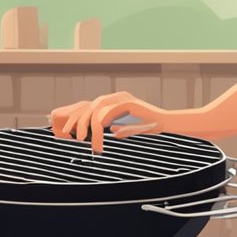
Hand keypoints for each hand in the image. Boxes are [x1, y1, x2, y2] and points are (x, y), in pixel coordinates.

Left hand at [49, 92, 169, 152]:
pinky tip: (99, 135)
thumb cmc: (150, 129)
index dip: (78, 118)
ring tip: (85, 139)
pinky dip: (102, 122)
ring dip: (89, 124)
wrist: (168, 125)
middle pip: (90, 105)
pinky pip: (110, 111)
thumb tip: (109, 133)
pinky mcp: (129, 102)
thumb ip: (117, 129)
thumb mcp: (128, 130)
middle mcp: (117, 96)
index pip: (90, 107)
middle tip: (72, 136)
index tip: (69, 132)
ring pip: (97, 108)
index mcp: (114, 102)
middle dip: (78, 120)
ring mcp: (123, 98)